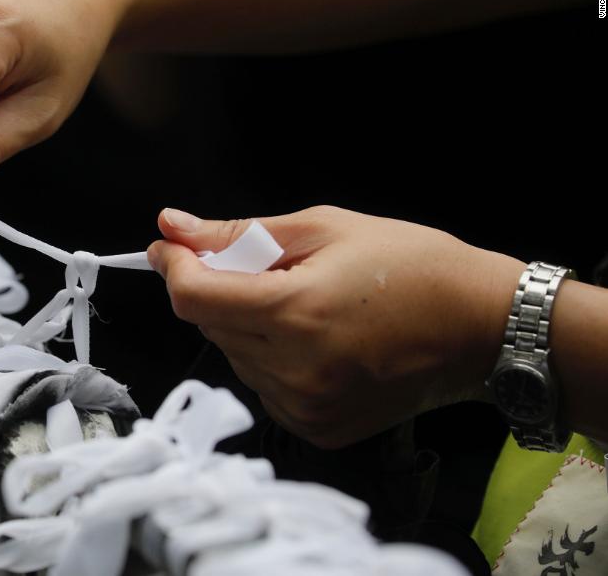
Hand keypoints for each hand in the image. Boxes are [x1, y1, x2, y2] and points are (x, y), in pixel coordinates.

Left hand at [147, 206, 524, 448]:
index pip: (193, 298)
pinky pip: (264, 386)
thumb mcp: (325, 228)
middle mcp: (295, 370)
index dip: (174, 267)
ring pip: (234, 357)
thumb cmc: (414, 265)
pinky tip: (311, 337)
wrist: (483, 328)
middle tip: (259, 264)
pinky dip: (270, 358)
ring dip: (244, 325)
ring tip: (301, 301)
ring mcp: (307, 407)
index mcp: (295, 314)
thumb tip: (172, 226)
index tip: (172, 246)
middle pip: (209, 326)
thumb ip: (239, 233)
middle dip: (216, 289)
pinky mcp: (319, 428)